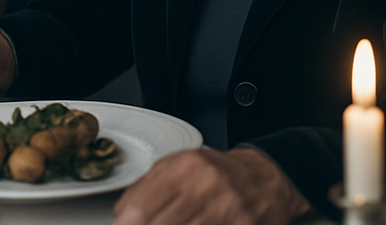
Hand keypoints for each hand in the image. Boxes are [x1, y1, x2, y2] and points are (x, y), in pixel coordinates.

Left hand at [112, 147, 309, 224]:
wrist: (265, 179)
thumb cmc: (219, 173)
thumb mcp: (181, 166)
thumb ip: (149, 185)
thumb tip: (121, 212)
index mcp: (185, 166)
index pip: (143, 204)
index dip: (126, 223)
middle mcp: (205, 185)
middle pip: (158, 223)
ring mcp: (226, 209)